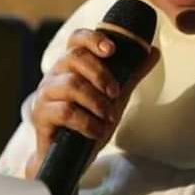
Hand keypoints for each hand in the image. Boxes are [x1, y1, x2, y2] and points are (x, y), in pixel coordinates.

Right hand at [25, 28, 158, 177]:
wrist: (70, 156)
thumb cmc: (90, 119)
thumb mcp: (114, 95)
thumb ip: (131, 74)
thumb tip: (153, 51)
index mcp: (71, 65)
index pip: (77, 40)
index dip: (93, 39)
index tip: (111, 50)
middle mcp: (55, 75)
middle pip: (74, 58)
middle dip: (101, 74)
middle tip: (115, 93)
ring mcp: (45, 94)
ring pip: (71, 84)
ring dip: (96, 101)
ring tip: (108, 116)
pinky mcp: (41, 115)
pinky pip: (65, 111)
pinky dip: (87, 121)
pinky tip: (97, 131)